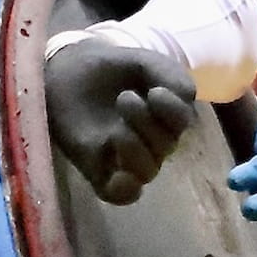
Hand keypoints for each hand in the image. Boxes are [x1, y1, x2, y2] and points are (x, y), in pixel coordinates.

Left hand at [44, 33, 198, 204]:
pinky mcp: (100, 171)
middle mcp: (151, 141)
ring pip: (147, 171)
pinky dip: (125, 189)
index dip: (174, 111)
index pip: (182, 122)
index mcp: (165, 115)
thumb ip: (169, 74)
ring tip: (115, 130)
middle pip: (166, 146)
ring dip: (135, 150)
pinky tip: (119, 174)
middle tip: (124, 98)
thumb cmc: (109, 68)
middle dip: (147, 122)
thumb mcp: (142, 62)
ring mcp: (126, 158)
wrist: (67, 72)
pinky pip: (121, 195)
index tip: (155, 92)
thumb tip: (189, 95)